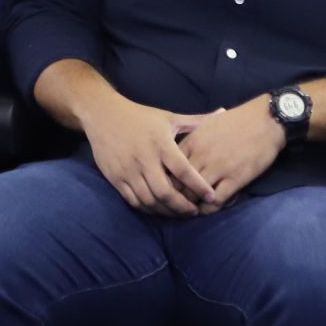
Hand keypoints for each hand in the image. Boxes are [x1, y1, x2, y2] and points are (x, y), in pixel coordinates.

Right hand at [77, 96, 218, 216]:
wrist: (101, 113)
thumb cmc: (139, 116)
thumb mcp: (168, 117)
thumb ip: (196, 120)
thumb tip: (224, 112)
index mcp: (160, 143)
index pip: (183, 170)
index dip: (199, 187)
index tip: (212, 197)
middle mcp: (144, 158)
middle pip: (166, 192)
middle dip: (183, 207)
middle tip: (194, 211)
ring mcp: (128, 170)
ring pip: (150, 200)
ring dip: (166, 211)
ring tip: (178, 212)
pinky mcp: (115, 177)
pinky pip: (134, 201)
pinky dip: (148, 209)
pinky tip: (158, 208)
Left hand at [176, 96, 288, 209]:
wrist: (264, 121)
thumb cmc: (236, 120)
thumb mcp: (207, 124)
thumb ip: (192, 136)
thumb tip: (179, 149)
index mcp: (191, 142)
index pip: (168, 166)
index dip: (166, 179)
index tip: (168, 186)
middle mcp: (200, 156)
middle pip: (177, 183)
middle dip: (175, 195)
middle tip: (177, 203)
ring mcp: (217, 168)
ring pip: (194, 194)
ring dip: (191, 204)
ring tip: (192, 208)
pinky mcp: (235, 179)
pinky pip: (216, 200)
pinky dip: (210, 207)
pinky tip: (209, 207)